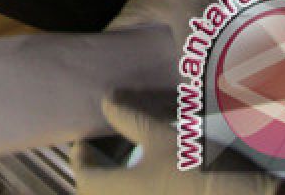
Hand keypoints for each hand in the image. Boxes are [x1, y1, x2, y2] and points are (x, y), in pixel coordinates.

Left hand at [73, 90, 281, 194]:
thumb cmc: (202, 173)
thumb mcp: (163, 136)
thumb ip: (130, 118)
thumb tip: (107, 100)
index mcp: (111, 193)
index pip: (82, 172)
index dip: (84, 151)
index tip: (91, 134)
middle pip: (100, 187)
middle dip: (107, 162)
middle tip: (120, 137)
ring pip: (124, 194)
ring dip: (127, 174)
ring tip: (145, 150)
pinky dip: (147, 186)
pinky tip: (165, 169)